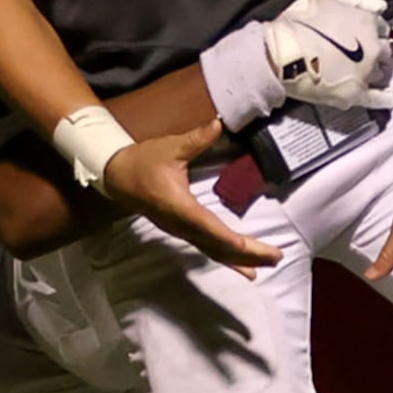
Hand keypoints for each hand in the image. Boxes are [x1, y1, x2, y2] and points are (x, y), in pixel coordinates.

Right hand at [102, 120, 279, 275]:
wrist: (116, 176)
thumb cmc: (142, 162)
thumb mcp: (170, 147)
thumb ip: (197, 138)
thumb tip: (218, 125)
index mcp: (182, 208)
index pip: (215, 231)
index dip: (239, 243)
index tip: (260, 248)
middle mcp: (183, 226)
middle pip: (220, 247)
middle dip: (249, 255)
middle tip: (276, 258)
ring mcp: (181, 231)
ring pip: (214, 252)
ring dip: (240, 261)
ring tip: (264, 268)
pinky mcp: (182, 230)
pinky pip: (208, 249)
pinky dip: (227, 259)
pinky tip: (243, 268)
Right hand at [261, 0, 392, 108]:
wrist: (281, 53)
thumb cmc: (298, 20)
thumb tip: (381, 6)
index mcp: (367, 22)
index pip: (380, 27)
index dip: (370, 30)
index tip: (360, 34)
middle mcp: (373, 47)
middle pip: (383, 50)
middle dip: (374, 50)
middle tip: (360, 53)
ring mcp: (366, 73)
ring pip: (380, 71)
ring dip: (373, 69)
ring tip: (360, 71)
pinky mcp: (355, 95)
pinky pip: (377, 99)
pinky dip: (384, 99)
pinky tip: (390, 99)